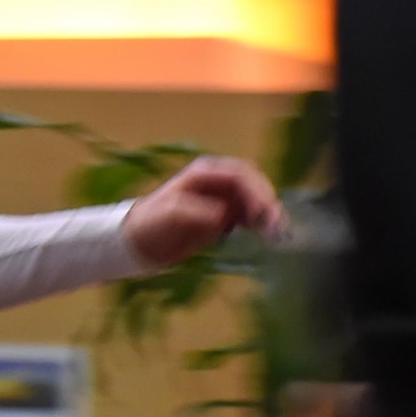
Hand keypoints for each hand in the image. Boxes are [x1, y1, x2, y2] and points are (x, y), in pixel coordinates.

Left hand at [123, 156, 285, 267]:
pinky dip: (261, 226)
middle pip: (253, 186)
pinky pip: (249, 218)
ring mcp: (222, 201)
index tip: (261, 212)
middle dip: (268, 203)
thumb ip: (197, 212)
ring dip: (269, 216)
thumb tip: (222, 215)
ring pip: (255, 203)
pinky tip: (269, 238)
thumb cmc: (150, 222)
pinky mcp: (224, 220)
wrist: (137, 243)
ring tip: (278, 236)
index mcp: (205, 174)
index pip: (240, 175)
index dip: (255, 191)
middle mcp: (217, 183)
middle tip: (276, 227)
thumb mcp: (171, 213)